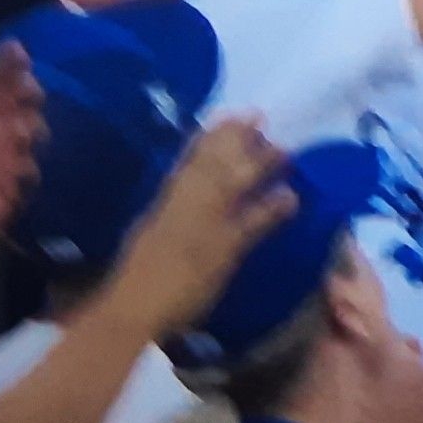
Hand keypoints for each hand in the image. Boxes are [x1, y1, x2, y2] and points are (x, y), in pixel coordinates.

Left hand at [97, 116, 295, 338]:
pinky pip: (179, 172)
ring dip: (212, 140)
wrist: (132, 308)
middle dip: (236, 136)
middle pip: (216, 158)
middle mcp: (190, 195)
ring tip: (227, 121)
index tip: (286, 146)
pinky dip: (190, 157)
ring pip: (195, 161)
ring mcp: (171, 203)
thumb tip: (290, 193)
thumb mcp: (228, 254)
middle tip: (256, 115)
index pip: (242, 171)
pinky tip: (196, 157)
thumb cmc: (187, 285)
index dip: (264, 159)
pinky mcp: (158, 213)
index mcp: (211, 202)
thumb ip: (257, 220)